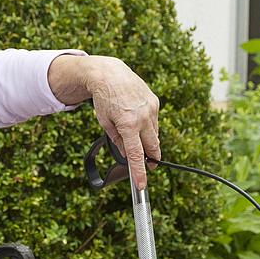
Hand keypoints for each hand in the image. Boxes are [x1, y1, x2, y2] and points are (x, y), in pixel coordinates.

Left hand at [51, 55, 159, 187]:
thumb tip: (128, 154)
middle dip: (152, 159)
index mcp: (128, 124)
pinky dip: (148, 127)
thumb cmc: (104, 99)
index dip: (139, 172)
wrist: (110, 74)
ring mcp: (151, 109)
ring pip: (154, 134)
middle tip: (149, 167)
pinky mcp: (155, 102)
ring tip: (136, 137)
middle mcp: (143, 117)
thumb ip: (117, 140)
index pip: (137, 155)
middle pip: (152, 147)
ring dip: (148, 141)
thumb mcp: (105, 123)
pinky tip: (138, 122)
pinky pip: (154, 121)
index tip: (142, 184)